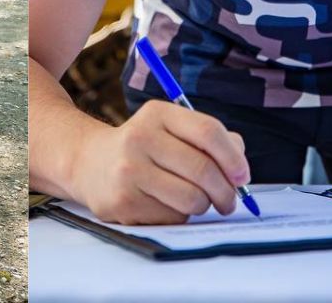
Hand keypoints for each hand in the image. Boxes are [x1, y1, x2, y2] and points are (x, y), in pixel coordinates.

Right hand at [70, 100, 249, 224]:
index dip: (233, 157)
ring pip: (192, 199)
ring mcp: (129, 171)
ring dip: (203, 206)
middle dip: (226, 192)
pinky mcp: (123, 202)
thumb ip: (208, 139)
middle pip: (203, 169)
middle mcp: (139, 138)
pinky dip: (179, 216)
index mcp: (157, 114)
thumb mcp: (170, 129)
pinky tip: (165, 204)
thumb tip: (239, 165)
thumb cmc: (144, 147)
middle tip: (229, 201)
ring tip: (196, 201)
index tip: (242, 175)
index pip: (208, 131)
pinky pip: (172, 217)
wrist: (89, 163)